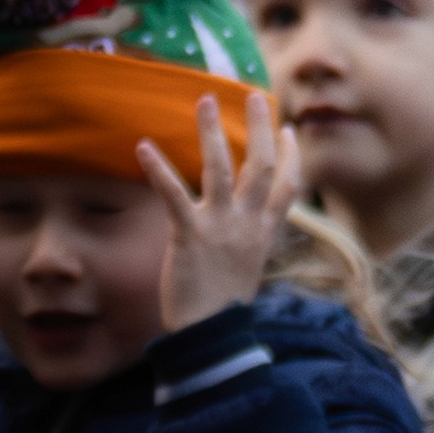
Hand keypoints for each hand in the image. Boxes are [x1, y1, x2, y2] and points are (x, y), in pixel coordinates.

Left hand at [146, 96, 298, 328]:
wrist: (211, 337)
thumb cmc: (223, 309)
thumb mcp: (247, 269)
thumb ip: (248, 242)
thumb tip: (247, 232)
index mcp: (264, 232)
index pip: (287, 186)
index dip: (290, 156)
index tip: (287, 131)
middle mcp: (247, 224)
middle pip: (261, 165)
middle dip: (259, 127)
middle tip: (254, 95)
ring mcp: (220, 227)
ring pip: (221, 168)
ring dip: (212, 132)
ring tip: (206, 99)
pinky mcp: (189, 235)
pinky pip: (173, 194)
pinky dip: (158, 168)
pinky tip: (143, 145)